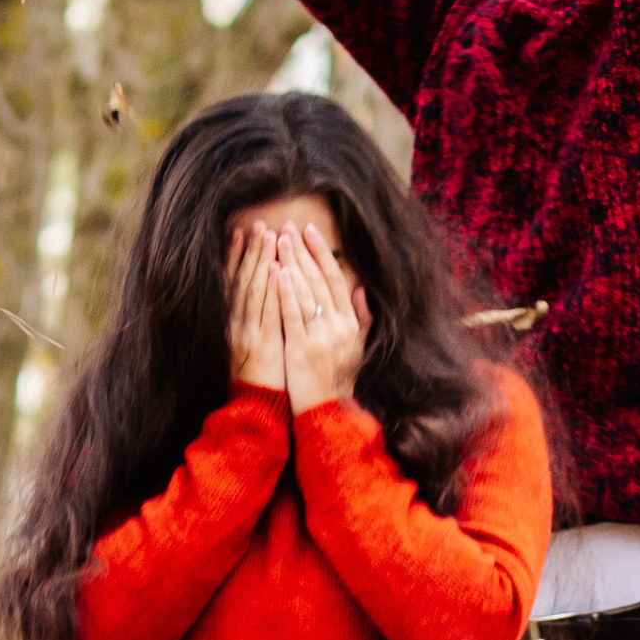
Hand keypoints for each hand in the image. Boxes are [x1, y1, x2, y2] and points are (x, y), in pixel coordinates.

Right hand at [225, 224, 285, 394]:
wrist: (256, 409)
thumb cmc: (259, 379)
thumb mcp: (252, 346)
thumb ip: (255, 320)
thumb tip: (262, 295)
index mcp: (232, 324)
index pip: (232, 284)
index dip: (235, 257)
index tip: (239, 232)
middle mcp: (236, 325)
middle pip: (241, 281)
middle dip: (249, 251)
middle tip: (257, 225)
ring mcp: (248, 334)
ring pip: (252, 290)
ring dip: (259, 261)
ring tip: (267, 235)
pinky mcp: (262, 344)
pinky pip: (266, 311)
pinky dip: (270, 289)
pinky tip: (275, 268)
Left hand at [275, 224, 367, 414]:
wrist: (328, 411)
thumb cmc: (339, 378)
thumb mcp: (357, 346)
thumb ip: (362, 316)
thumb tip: (360, 288)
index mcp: (350, 322)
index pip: (335, 279)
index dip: (321, 253)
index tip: (309, 232)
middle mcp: (337, 325)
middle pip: (318, 280)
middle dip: (302, 252)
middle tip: (288, 227)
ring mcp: (320, 336)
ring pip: (305, 292)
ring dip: (291, 264)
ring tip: (279, 242)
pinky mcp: (301, 348)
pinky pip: (292, 315)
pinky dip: (285, 292)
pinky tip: (277, 272)